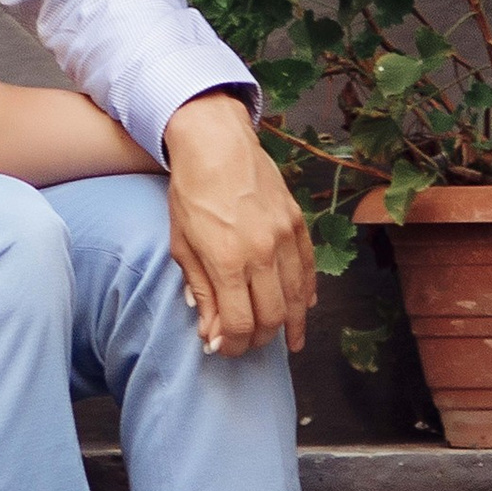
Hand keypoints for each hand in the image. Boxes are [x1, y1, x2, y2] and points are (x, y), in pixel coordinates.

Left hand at [161, 90, 315, 356]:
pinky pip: (309, 269)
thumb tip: (212, 332)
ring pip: (297, 298)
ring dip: (292, 324)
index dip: (232, 345)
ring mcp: (284, 237)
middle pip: (272, 317)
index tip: (224, 347)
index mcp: (226, 260)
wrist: (216, 143)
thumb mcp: (182, 244)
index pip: (238, 323)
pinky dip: (308, 293)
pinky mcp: (298, 223)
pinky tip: (304, 307)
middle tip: (248, 343)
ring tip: (288, 340)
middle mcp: (261, 252)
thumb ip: (201, 291)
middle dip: (259, 339)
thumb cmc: (191, 193)